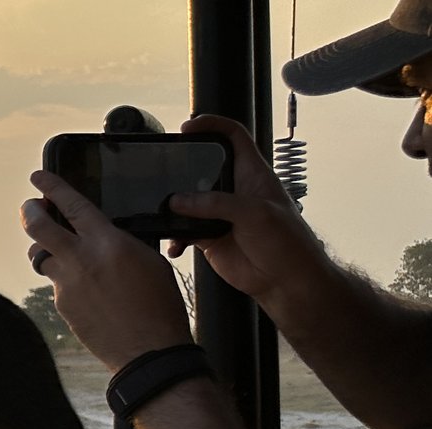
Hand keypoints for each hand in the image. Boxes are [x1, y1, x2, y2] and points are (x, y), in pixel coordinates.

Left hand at [22, 171, 195, 369]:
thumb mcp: (148, 260)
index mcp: (108, 243)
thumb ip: (120, 242)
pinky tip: (84, 289)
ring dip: (44, 249)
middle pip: (38, 227)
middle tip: (30, 206)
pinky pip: (56, 284)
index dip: (52, 186)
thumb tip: (101, 232)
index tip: (38, 176)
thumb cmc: (160, 304)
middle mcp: (81, 260)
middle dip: (29, 211)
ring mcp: (67, 285)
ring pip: (40, 257)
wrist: (149, 351)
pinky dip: (64, 280)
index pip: (72, 205)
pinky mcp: (62, 306)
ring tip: (54, 248)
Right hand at [162, 115, 340, 305]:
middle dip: (182, 166)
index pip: (233, 136)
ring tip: (161, 211)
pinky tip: (174, 245)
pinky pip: (183, 230)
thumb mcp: (255, 214)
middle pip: (202, 167)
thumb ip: (216, 204)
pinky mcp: (209, 237)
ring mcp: (220, 214)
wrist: (287, 282)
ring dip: (172, 207)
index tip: (188, 126)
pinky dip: (174, 236)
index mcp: (252, 174)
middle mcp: (234, 190)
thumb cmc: (287, 243)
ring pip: (187, 200)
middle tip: (163, 168)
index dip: (212, 125)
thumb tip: (178, 201)